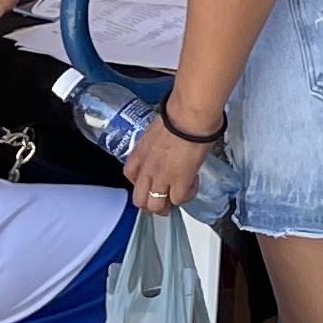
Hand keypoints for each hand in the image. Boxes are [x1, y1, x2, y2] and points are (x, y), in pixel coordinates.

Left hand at [126, 93, 214, 218]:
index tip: (151, 178)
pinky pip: (179, 200)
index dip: (140, 182)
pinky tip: (192, 184)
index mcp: (139, 154)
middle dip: (150, 203)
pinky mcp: (179, 183)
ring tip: (177, 197)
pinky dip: (186, 195)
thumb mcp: (157, 129)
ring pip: (156, 207)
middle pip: (139, 200)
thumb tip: (169, 140)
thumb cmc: (177, 116)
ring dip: (166, 205)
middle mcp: (146, 170)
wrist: (188, 118)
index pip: (130, 176)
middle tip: (163, 199)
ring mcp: (161, 179)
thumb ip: (157, 141)